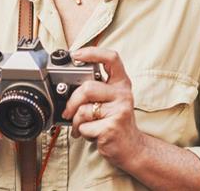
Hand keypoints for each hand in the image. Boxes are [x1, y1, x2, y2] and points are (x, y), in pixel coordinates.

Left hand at [62, 48, 144, 167]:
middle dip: (72, 102)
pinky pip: (84, 127)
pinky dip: (82, 133)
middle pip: (88, 88)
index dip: (92, 53)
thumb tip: (69, 83)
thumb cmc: (115, 121)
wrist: (131, 147)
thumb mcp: (111, 100)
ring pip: (83, 110)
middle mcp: (123, 94)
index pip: (111, 58)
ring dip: (76, 122)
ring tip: (82, 126)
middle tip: (68, 112)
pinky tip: (90, 134)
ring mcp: (119, 110)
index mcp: (121, 83)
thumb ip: (97, 89)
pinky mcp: (112, 127)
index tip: (76, 55)